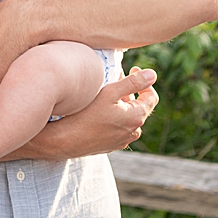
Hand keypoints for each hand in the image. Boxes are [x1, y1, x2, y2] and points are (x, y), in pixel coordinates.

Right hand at [34, 67, 157, 158]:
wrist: (64, 140)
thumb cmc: (85, 115)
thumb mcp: (110, 92)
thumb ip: (133, 82)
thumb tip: (152, 75)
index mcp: (137, 117)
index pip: (152, 97)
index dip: (144, 82)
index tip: (133, 70)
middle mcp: (133, 132)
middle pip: (139, 107)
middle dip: (131, 93)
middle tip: (116, 81)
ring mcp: (122, 141)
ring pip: (128, 119)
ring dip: (122, 106)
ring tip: (107, 97)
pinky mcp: (110, 146)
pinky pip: (118, 129)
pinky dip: (114, 118)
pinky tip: (99, 113)